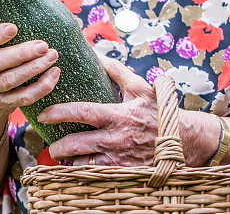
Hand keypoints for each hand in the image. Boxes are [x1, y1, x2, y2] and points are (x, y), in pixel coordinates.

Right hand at [0, 23, 59, 146]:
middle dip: (22, 53)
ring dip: (35, 68)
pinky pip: (24, 97)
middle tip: (43, 45)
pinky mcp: (3, 105)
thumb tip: (20, 7)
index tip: (13, 28)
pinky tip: (54, 74)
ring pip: (12, 80)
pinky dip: (41, 87)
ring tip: (52, 55)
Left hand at [38, 51, 157, 165]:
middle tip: (50, 144)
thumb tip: (93, 52)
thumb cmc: (159, 111)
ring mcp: (119, 159)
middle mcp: (116, 139)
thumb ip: (115, 70)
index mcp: (117, 115)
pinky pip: (97, 176)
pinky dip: (85, 173)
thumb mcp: (139, 87)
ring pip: (84, 165)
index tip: (43, 114)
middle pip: (76, 145)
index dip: (59, 113)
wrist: (186, 141)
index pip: (82, 113)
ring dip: (70, 162)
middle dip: (57, 147)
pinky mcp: (125, 173)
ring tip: (63, 156)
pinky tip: (79, 167)